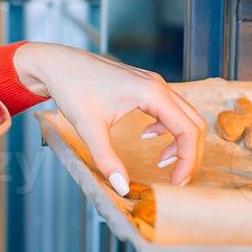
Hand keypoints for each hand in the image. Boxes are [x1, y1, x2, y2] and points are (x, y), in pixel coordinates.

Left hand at [13, 42, 204, 194]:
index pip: (187, 130)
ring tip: (164, 162)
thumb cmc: (72, 87)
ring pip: (183, 114)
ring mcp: (151, 83)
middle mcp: (157, 85)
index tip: (175, 183)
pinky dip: (167, 127)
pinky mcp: (142, 85)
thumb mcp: (89, 128)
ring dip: (180, 140)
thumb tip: (122, 187)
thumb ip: (107, 159)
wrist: (57, 63)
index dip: (187, 160)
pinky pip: (169, 108)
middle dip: (189, 154)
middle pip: (193, 123)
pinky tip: (147, 137)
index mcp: (152, 93)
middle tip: (176, 179)